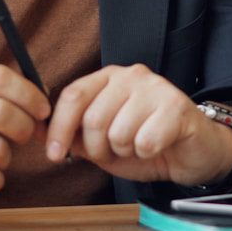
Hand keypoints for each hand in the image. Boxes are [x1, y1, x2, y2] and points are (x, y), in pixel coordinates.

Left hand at [44, 64, 231, 186]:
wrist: (192, 152)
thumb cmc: (147, 144)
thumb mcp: (103, 143)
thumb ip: (74, 136)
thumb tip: (39, 133)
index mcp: (109, 78)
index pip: (73, 95)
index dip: (59, 128)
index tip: (54, 155)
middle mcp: (131, 75)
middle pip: (93, 118)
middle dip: (98, 148)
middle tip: (115, 152)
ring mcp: (156, 88)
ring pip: (118, 133)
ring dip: (125, 151)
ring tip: (139, 146)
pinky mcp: (177, 106)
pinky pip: (145, 141)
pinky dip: (148, 153)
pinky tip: (158, 146)